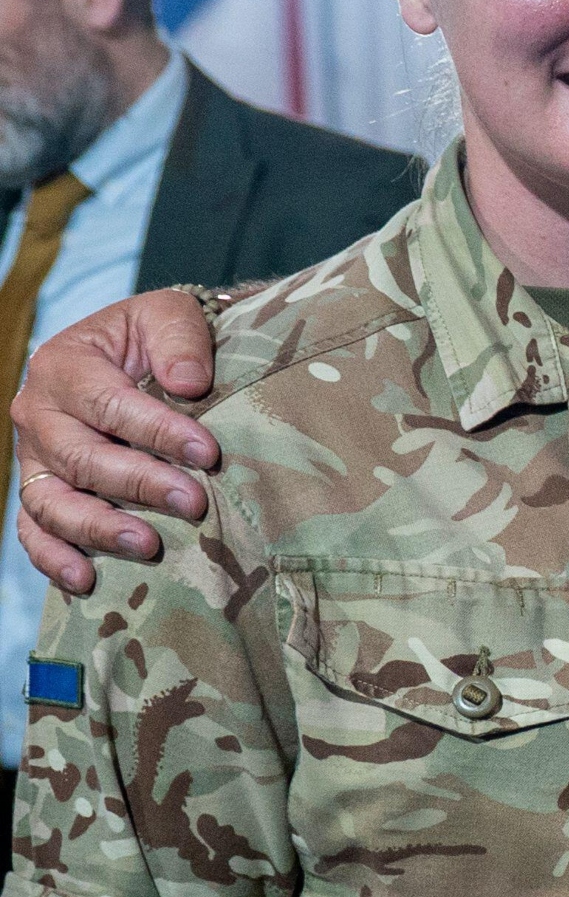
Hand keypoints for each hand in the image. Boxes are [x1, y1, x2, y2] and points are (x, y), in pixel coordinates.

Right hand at [13, 288, 222, 593]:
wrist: (134, 352)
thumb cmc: (155, 336)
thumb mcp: (170, 315)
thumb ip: (180, 340)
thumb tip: (189, 383)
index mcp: (63, 365)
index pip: (106, 404)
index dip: (157, 431)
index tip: (207, 452)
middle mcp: (37, 413)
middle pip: (81, 459)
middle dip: (140, 484)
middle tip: (194, 503)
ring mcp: (33, 458)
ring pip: (51, 502)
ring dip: (98, 528)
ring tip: (149, 546)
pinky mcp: (39, 490)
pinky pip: (34, 531)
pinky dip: (53, 558)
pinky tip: (85, 581)